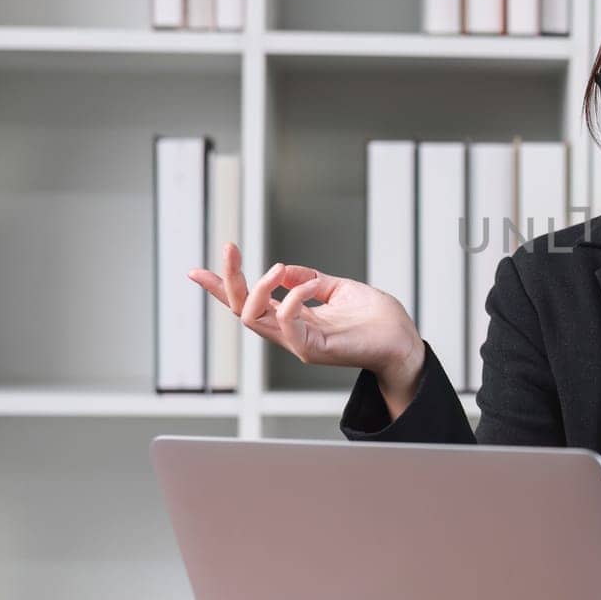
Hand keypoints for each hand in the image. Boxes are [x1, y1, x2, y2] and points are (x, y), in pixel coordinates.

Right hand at [188, 242, 425, 417]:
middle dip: (227, 281)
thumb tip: (285, 269)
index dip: (221, 288)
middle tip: (229, 250)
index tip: (196, 271)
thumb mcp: (339, 289)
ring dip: (259, 287)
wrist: (404, 340)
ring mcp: (299, 344)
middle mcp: (290, 334)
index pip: (247, 305)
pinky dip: (294, 296)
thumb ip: (310, 280)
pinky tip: (311, 284)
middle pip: (240, 311)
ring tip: (276, 267)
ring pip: (254, 318)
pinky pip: (288, 322)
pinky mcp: (314, 349)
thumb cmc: (377, 319)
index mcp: (293, 319)